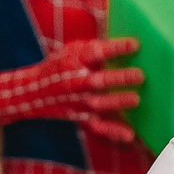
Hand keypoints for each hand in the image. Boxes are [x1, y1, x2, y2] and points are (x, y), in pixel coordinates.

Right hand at [29, 37, 145, 143]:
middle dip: (120, 78)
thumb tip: (121, 37)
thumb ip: (93, 46)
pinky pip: (98, 127)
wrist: (33, 92)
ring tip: (136, 99)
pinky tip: (129, 136)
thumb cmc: (60, 66)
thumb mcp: (71, 49)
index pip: (96, 52)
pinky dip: (113, 132)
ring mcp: (78, 102)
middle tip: (140, 75)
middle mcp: (76, 82)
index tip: (135, 45)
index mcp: (75, 60)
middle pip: (99, 81)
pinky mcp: (81, 118)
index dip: (116, 48)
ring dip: (118, 102)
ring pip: (99, 104)